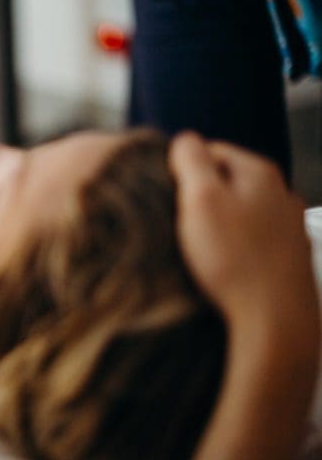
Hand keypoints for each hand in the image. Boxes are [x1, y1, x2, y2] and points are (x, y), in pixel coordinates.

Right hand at [168, 133, 318, 347]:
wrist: (274, 318)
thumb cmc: (234, 260)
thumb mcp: (200, 199)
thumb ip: (190, 160)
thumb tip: (185, 140)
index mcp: (259, 172)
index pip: (211, 150)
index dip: (183, 171)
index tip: (170, 198)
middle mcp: (281, 194)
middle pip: (227, 182)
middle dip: (202, 199)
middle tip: (182, 226)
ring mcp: (289, 226)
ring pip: (241, 211)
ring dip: (219, 225)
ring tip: (202, 251)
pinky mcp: (289, 256)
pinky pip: (253, 240)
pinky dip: (236, 248)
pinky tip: (225, 267)